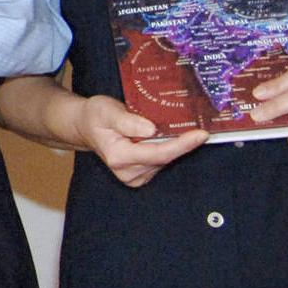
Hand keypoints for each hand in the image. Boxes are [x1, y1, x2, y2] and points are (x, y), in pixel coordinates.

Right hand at [71, 94, 206, 186]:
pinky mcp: (140, 177)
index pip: (158, 153)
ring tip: (177, 127)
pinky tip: (166, 137)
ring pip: (165, 160)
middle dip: (182, 143)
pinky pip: (161, 162)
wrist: (86, 126)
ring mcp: (134, 177)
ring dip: (174, 144)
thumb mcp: (106, 110)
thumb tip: (151, 130)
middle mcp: (128, 172)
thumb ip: (127, 121)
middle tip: (198, 125)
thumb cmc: (96, 116)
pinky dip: (167, 149)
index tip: (201, 135)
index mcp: (119, 157)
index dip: (182, 145)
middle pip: (165, 158)